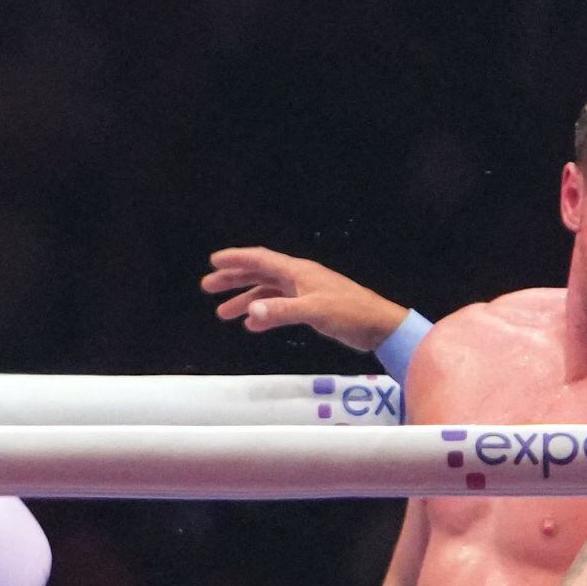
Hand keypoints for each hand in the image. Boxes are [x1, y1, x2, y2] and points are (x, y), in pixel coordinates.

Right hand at [202, 247, 408, 351]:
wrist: (378, 326)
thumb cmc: (350, 313)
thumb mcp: (314, 312)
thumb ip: (282, 312)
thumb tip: (251, 312)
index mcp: (298, 272)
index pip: (261, 259)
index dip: (236, 259)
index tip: (214, 261)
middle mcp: (298, 278)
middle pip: (259, 273)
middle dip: (233, 279)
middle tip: (208, 287)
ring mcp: (304, 292)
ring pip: (267, 292)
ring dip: (245, 300)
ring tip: (223, 313)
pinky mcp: (311, 307)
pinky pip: (279, 306)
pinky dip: (264, 314)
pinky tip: (253, 325)